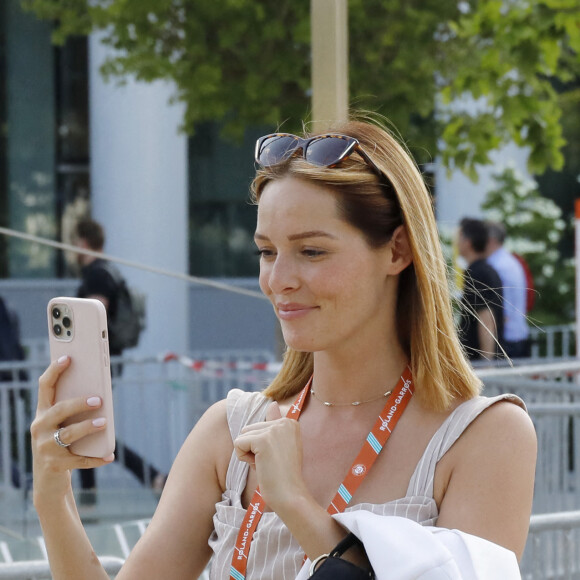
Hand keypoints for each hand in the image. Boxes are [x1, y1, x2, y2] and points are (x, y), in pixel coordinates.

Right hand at [31, 356, 113, 501]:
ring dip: (88, 427)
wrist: (48, 482)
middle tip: (99, 399)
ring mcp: (45, 448)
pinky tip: (109, 456)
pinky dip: (96, 458)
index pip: (45, 387)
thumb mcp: (62, 425)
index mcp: (42, 413)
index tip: (68, 358)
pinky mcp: (55, 466)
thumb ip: (73, 410)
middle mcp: (40, 428)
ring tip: (104, 422)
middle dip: (79, 403)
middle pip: (59, 410)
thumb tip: (101, 394)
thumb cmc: (61, 444)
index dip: (54, 371)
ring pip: (69, 434)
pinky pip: (79, 460)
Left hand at [233, 402, 306, 513]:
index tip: (277, 458)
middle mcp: (284, 421)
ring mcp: (274, 429)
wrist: (290, 494)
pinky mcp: (262, 439)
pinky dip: (243, 457)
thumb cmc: (284, 475)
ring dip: (248, 453)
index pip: (260, 426)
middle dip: (254, 448)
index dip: (262, 445)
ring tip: (265, 464)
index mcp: (290, 422)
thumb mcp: (281, 446)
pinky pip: (238, 443)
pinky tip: (259, 466)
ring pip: (243, 435)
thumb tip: (273, 403)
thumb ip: (275, 424)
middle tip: (270, 463)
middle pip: (250, 429)